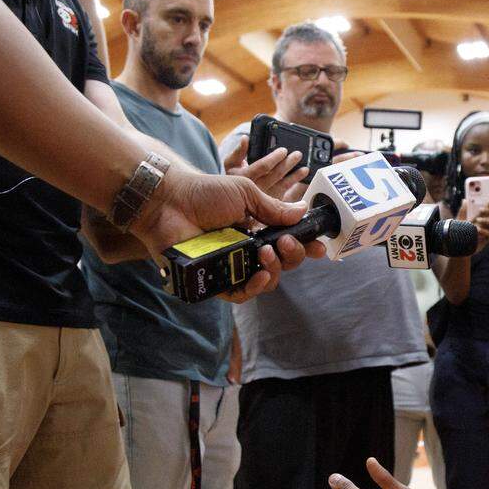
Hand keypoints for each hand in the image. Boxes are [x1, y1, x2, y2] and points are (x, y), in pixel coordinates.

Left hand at [130, 170, 325, 302]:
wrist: (170, 201)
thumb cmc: (204, 194)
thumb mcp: (246, 194)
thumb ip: (273, 208)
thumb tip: (303, 211)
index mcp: (256, 229)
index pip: (288, 243)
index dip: (305, 247)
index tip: (318, 248)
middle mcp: (246, 250)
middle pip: (282, 264)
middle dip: (293, 256)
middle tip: (288, 242)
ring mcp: (231, 267)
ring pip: (265, 281)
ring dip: (275, 269)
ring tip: (268, 253)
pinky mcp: (214, 281)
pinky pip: (240, 294)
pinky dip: (254, 287)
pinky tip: (260, 275)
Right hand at [223, 142, 308, 200]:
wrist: (235, 199)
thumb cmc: (235, 176)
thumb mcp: (232, 163)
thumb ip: (239, 151)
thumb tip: (246, 138)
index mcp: (243, 176)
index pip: (262, 167)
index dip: (274, 158)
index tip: (283, 150)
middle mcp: (253, 189)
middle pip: (275, 175)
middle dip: (288, 163)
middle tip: (298, 154)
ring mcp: (262, 199)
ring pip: (282, 185)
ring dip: (295, 175)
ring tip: (305, 167)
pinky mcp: (270, 204)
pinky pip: (286, 193)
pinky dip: (295, 183)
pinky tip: (302, 176)